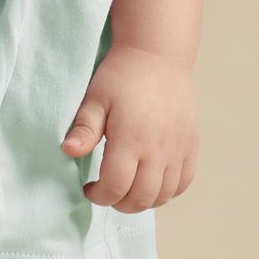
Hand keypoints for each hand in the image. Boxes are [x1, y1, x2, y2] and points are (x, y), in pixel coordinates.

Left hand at [60, 43, 197, 212]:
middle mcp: (158, 150)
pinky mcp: (191, 144)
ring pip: (164, 195)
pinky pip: (184, 182)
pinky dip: (168, 192)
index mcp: (131, 140)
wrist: (156, 55)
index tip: (89, 188)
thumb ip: (84, 129)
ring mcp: (178, 149)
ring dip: (143, 201)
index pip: (116, 187)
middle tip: (107, 192)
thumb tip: (67, 151)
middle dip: (119, 203)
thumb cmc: (121, 75)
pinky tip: (152, 182)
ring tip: (127, 189)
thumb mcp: (95, 98)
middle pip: (141, 198)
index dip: (99, 196)